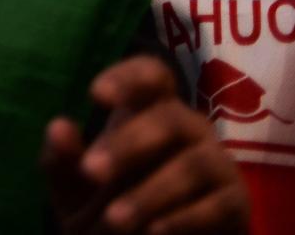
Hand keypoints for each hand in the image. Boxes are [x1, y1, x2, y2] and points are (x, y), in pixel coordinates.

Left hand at [43, 57, 248, 233]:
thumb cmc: (111, 204)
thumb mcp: (76, 187)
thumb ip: (63, 158)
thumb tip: (58, 126)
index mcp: (149, 110)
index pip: (151, 75)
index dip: (128, 78)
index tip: (95, 95)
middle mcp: (189, 128)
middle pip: (168, 119)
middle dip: (127, 144)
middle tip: (91, 170)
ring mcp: (217, 163)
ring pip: (193, 165)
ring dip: (151, 193)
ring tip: (114, 219)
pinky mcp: (236, 203)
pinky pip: (217, 205)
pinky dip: (183, 219)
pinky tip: (154, 232)